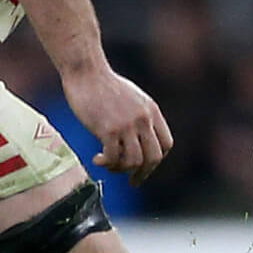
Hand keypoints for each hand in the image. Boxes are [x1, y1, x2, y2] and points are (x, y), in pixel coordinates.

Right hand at [63, 64, 170, 180]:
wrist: (86, 71)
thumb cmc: (103, 84)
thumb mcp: (132, 98)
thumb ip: (139, 116)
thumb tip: (137, 139)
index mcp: (151, 111)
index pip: (166, 144)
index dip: (156, 159)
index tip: (144, 166)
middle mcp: (143, 119)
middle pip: (153, 157)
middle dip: (143, 173)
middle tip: (132, 181)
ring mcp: (127, 125)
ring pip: (133, 162)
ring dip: (120, 169)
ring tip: (108, 164)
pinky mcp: (108, 129)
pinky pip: (113, 158)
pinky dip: (106, 163)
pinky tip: (97, 158)